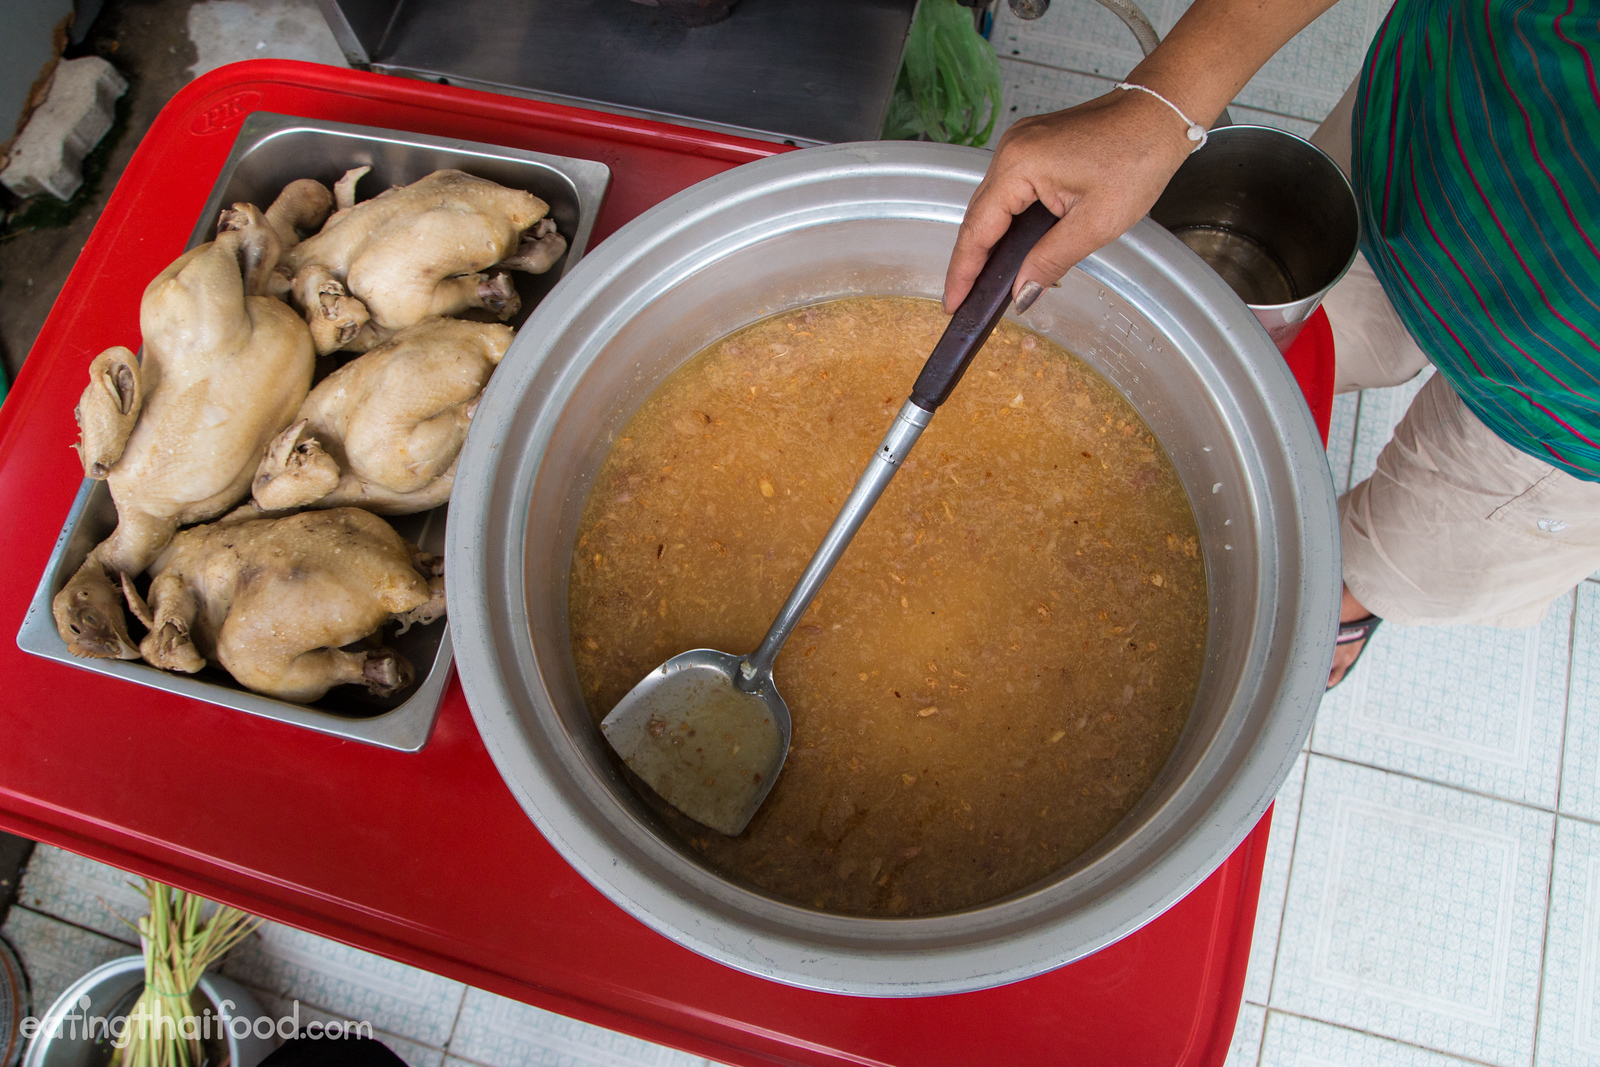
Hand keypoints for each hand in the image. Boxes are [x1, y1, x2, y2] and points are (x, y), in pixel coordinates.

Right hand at [942, 89, 1196, 312]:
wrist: (1161, 114)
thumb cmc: (1138, 156)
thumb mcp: (1095, 223)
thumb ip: (1050, 261)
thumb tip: (1021, 293)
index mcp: (1019, 165)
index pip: (978, 229)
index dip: (964, 271)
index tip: (954, 304)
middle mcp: (1011, 150)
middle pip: (977, 217)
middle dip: (970, 262)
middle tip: (962, 302)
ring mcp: (1019, 145)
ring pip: (992, 205)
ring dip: (987, 243)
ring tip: (980, 283)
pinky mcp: (1032, 147)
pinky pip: (1008, 191)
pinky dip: (1004, 223)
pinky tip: (1006, 248)